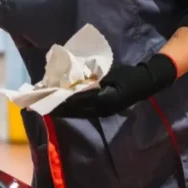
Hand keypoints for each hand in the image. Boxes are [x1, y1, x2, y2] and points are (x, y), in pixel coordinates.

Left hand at [49, 54, 177, 117]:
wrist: (145, 83)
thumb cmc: (128, 75)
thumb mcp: (109, 75)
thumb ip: (92, 80)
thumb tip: (73, 82)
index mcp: (104, 98)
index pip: (78, 100)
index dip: (62, 99)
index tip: (48, 96)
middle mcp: (102, 109)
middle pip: (75, 109)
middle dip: (58, 107)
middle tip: (42, 103)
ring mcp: (104, 112)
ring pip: (79, 112)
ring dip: (64, 109)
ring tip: (49, 105)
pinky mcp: (104, 111)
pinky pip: (85, 111)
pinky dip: (73, 108)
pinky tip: (64, 105)